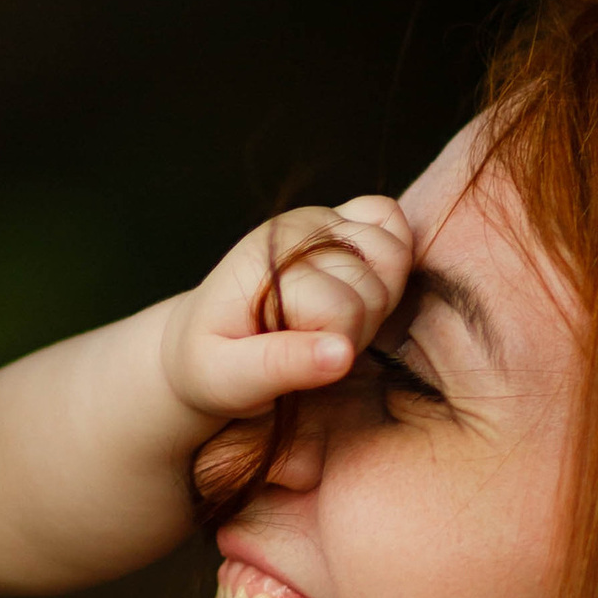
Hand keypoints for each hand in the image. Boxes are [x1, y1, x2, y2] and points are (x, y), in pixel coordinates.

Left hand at [180, 194, 415, 510]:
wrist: (203, 340)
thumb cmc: (214, 365)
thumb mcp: (231, 379)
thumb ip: (283, 366)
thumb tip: (343, 354)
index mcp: (267, 262)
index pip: (343, 310)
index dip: (332, 350)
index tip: (295, 359)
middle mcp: (298, 229)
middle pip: (373, 289)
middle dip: (353, 332)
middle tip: (309, 345)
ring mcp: (322, 218)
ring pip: (395, 258)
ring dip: (375, 303)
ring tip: (328, 323)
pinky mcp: (341, 218)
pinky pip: (394, 221)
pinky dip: (391, 258)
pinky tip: (356, 288)